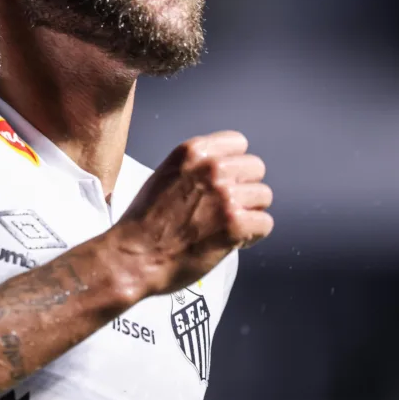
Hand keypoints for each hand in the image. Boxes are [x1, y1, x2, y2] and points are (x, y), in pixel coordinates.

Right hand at [108, 131, 273, 297]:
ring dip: (249, 212)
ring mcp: (225, 196)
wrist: (133, 256)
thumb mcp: (165, 175)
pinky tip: (232, 241)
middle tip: (227, 208)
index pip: (238, 143)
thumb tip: (220, 171)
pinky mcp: (235, 225)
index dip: (234, 165)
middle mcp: (212, 168)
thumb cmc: (143, 221)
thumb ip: (195, 168)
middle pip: (256, 168)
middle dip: (244, 188)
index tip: (226, 181)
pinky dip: (252, 236)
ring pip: (264, 196)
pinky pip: (265, 224)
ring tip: (227, 226)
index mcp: (193, 152)